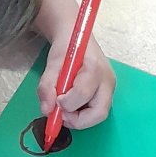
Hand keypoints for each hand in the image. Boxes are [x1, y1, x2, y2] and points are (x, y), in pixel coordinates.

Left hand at [36, 0, 115, 130]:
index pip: (83, 93)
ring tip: (64, 108)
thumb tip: (46, 109)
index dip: (67, 103)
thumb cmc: (66, 47)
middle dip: (78, 120)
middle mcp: (107, 81)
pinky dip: (81, 115)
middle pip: (99, 113)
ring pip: (98, 116)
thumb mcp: (52, 62)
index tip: (56, 101)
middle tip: (61, 114)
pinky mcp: (105, 95)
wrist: (76, 36)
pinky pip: (95, 113)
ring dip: (78, 118)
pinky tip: (71, 104)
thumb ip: (47, 85)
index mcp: (95, 68)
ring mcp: (108, 90)